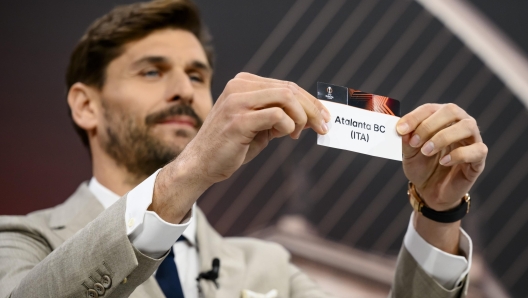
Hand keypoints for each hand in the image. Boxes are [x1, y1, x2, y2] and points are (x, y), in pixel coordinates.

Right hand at [152, 73, 329, 223]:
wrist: (201, 164)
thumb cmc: (231, 146)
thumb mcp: (258, 126)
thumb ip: (279, 115)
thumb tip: (311, 115)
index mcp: (243, 83)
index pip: (286, 85)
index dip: (310, 101)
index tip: (325, 116)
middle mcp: (238, 87)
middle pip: (289, 89)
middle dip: (312, 109)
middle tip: (323, 126)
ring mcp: (237, 102)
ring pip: (286, 98)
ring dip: (302, 117)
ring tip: (298, 134)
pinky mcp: (238, 120)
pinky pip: (277, 116)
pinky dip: (288, 126)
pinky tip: (285, 136)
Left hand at [396, 103, 486, 210]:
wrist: (430, 191)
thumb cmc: (421, 167)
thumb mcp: (409, 153)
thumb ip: (407, 140)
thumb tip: (403, 130)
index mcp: (441, 118)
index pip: (430, 108)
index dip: (414, 117)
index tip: (400, 130)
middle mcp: (459, 124)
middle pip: (451, 110)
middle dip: (429, 125)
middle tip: (415, 142)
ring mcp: (472, 140)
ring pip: (467, 126)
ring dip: (443, 137)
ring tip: (427, 151)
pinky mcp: (479, 158)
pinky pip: (477, 150)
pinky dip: (459, 154)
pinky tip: (444, 161)